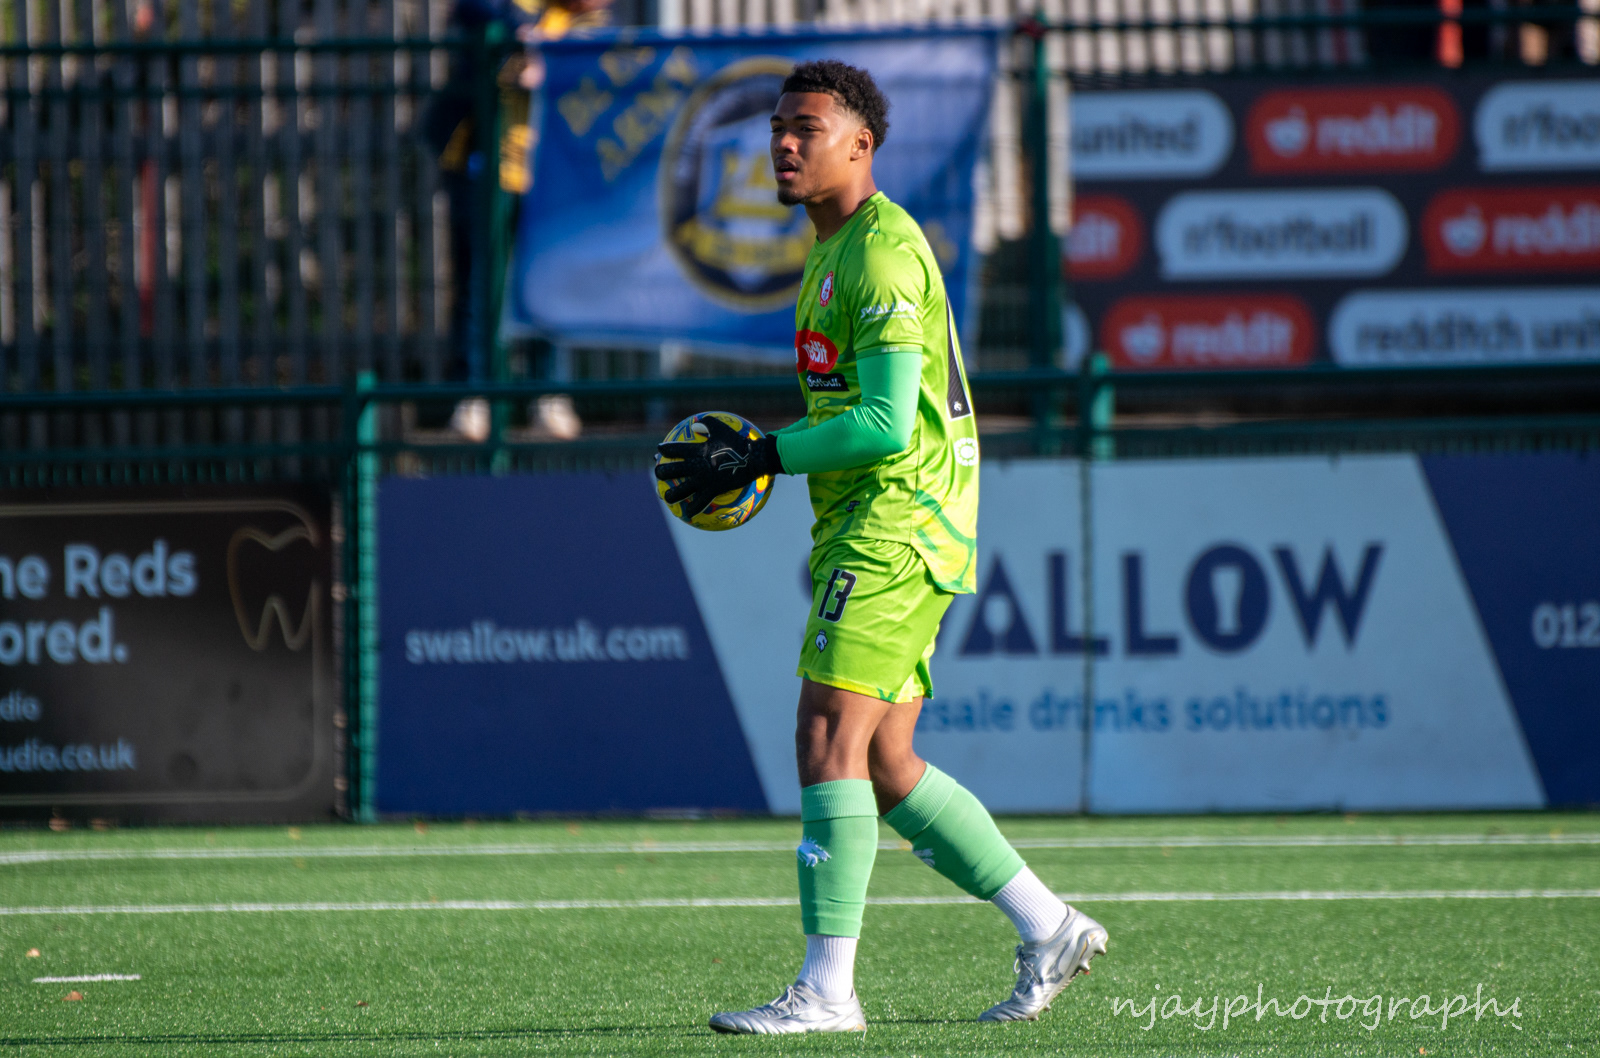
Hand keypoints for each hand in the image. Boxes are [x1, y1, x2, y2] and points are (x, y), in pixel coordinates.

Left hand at [655, 416, 782, 517]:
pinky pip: (699, 502)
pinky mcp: (712, 490)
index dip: (664, 450)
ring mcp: (703, 480)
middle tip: (659, 473)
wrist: (751, 458)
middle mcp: (696, 466)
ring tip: (667, 497)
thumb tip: (695, 424)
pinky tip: (689, 513)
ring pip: (680, 490)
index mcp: (696, 450)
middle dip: (661, 472)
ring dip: (671, 495)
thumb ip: (706, 423)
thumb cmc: (737, 441)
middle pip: (671, 470)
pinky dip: (693, 508)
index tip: (659, 451)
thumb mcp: (721, 428)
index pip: (674, 450)